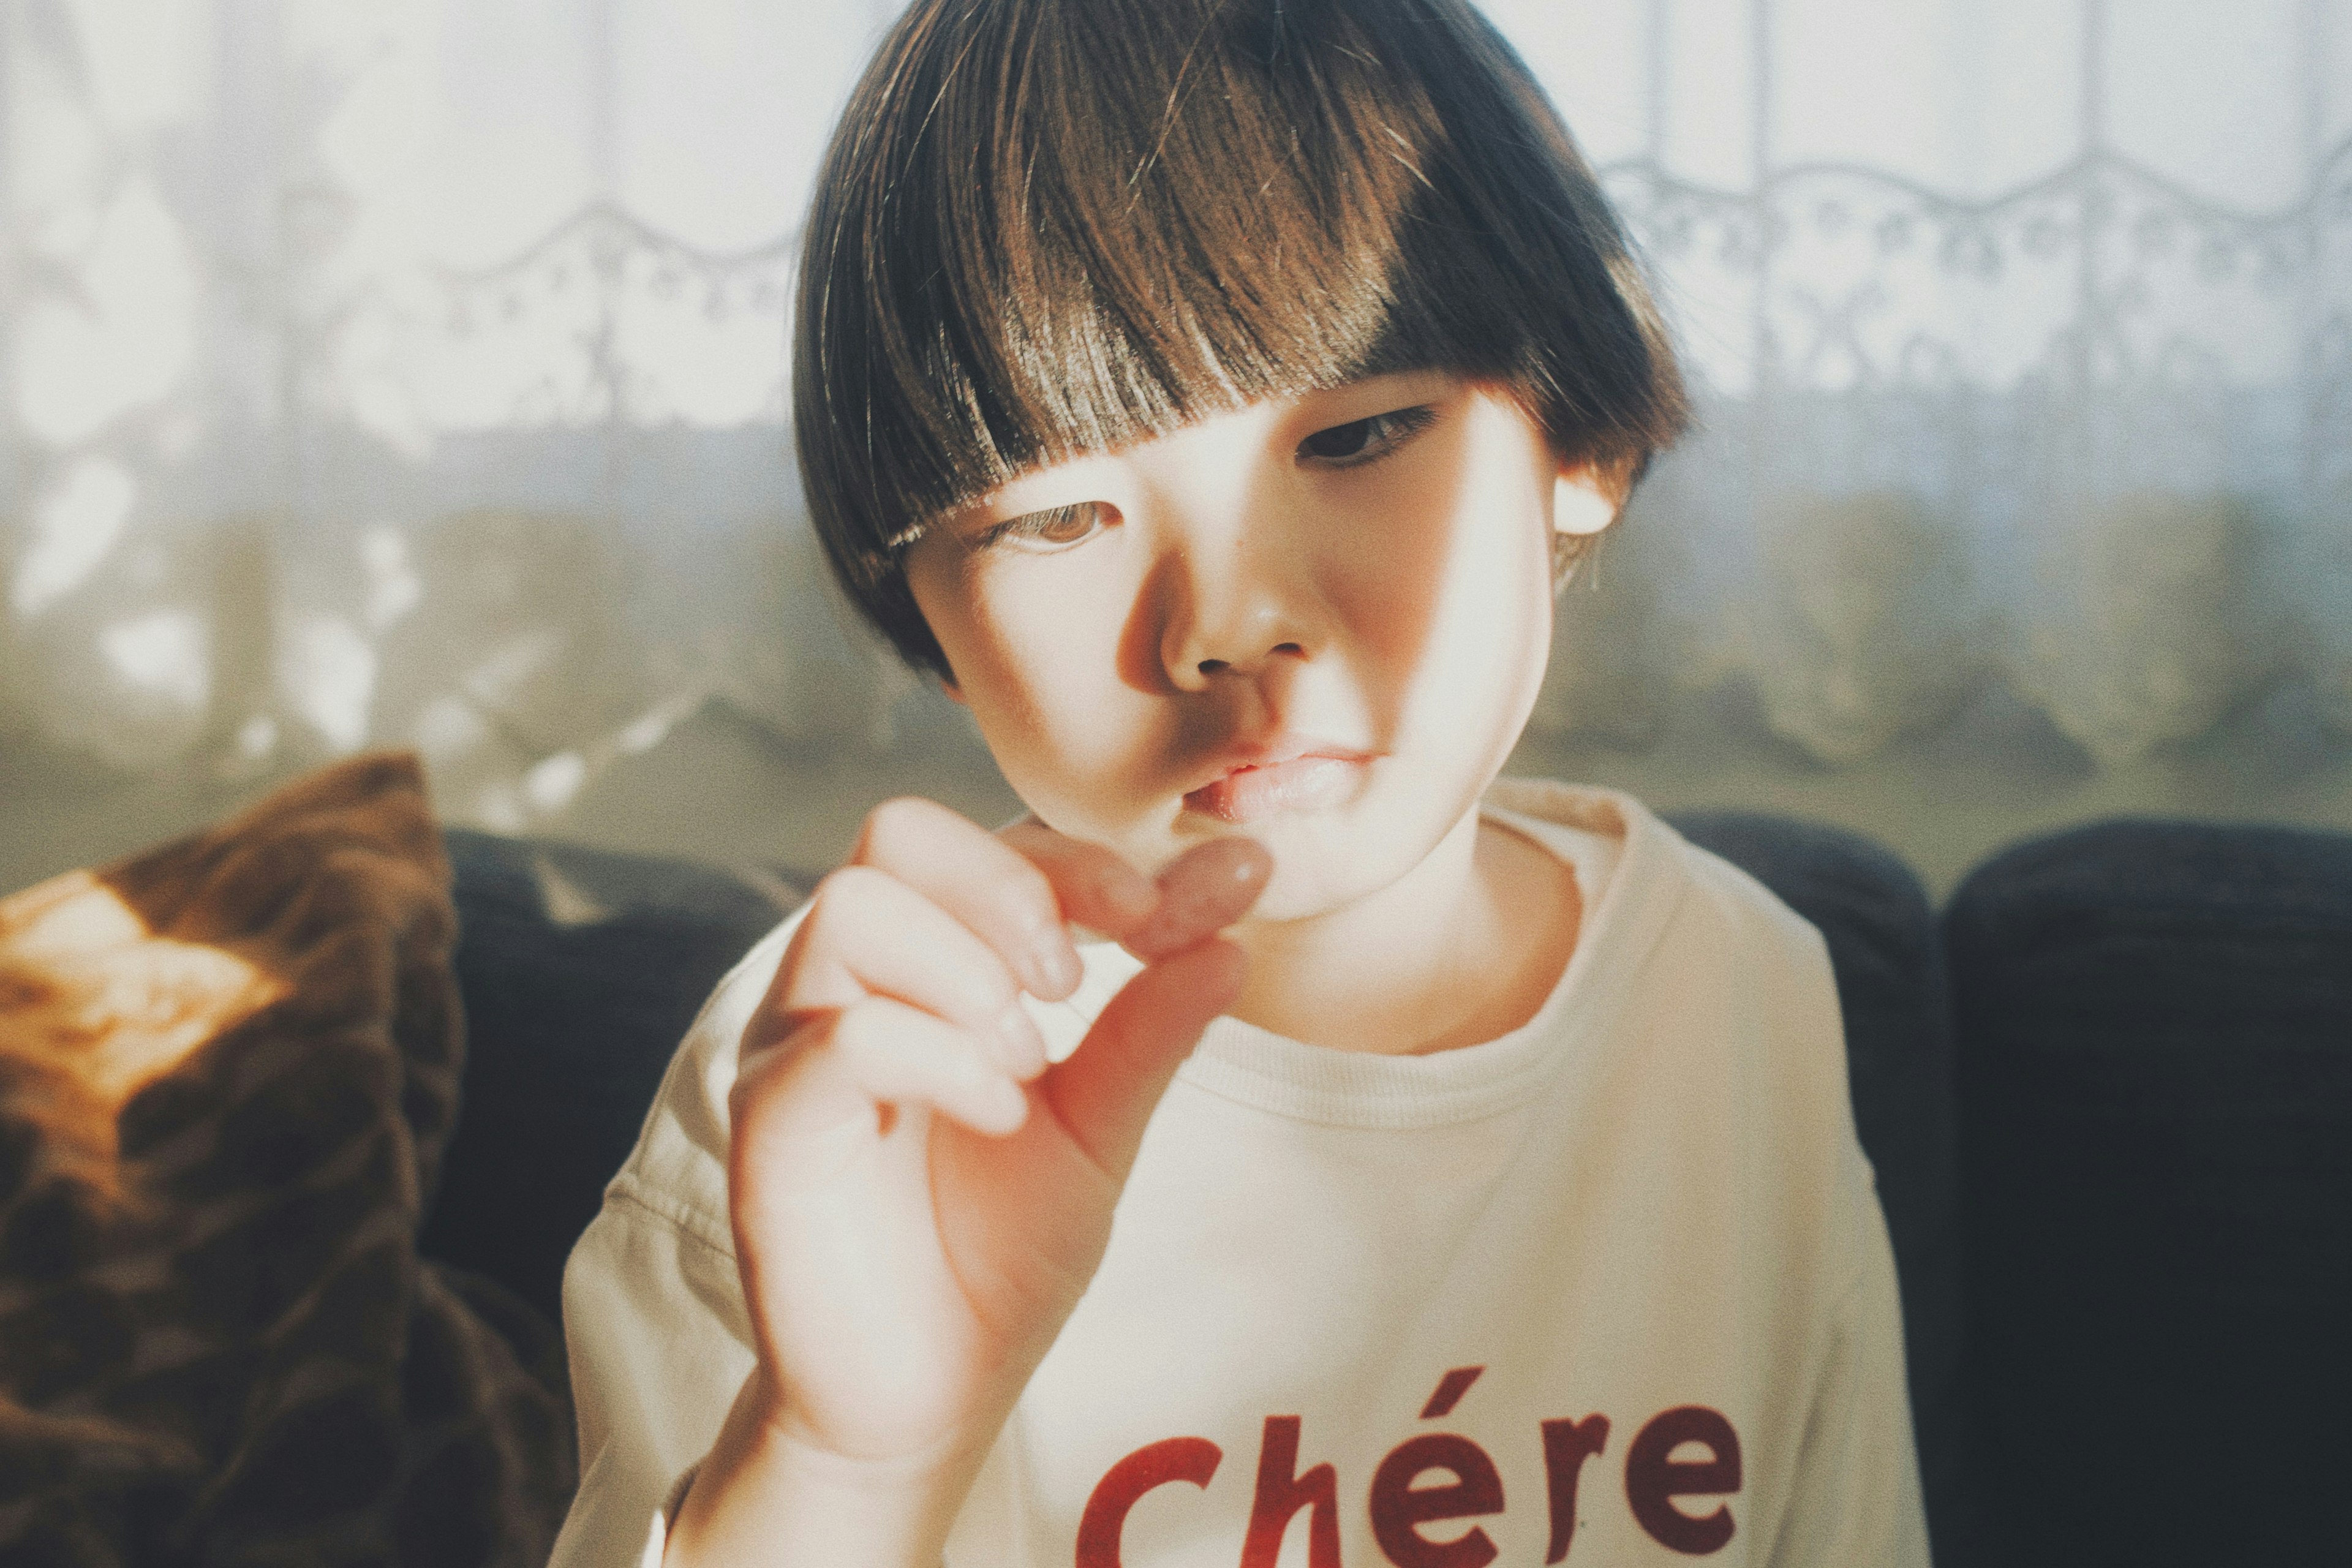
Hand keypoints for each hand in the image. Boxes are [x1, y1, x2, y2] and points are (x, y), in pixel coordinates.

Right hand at [671, 798, 1267, 1563]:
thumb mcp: (1102, 1129)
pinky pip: (841, 1035)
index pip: (992, 845)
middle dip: (1012, 884)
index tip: (1172, 911)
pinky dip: (941, 1056)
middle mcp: (850, 985)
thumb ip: (1154, 1027)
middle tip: (1077, 976)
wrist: (928, 1399)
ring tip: (1029, 1059)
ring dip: (968, 966)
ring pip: (853, 908)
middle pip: (897, 834)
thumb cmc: (998, 1255)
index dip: (1088, 862)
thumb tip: (1236, 926)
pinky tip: (1000, 1113)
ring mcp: (799, 1046)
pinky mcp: (773, 1123)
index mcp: (930, 968)